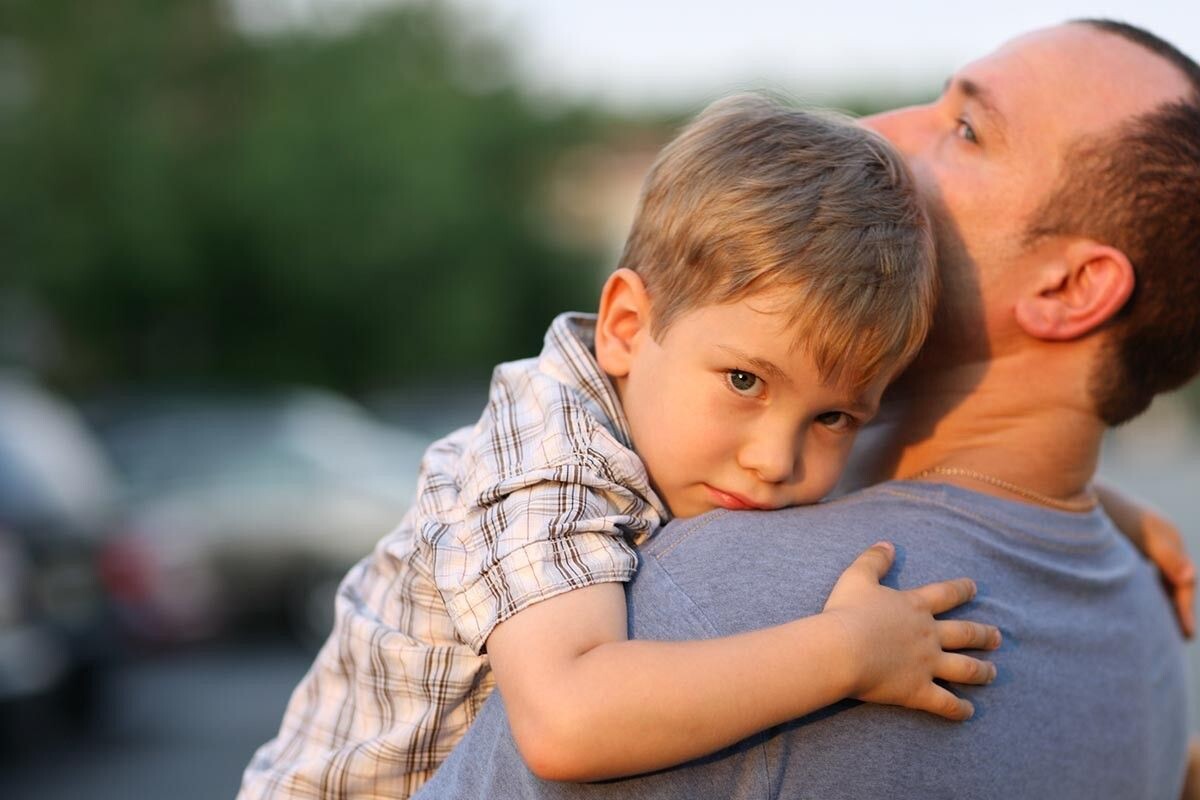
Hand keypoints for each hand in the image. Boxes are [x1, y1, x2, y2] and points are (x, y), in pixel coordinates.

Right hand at [822, 541, 999, 720]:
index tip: (974, 587)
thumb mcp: (856, 577)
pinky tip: (969, 712)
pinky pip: (945, 703)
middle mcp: (928, 635)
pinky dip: (958, 709)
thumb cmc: (846, 612)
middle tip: (997, 636)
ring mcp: (926, 664)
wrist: (842, 649)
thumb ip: (874, 559)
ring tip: (993, 673)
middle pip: (964, 633)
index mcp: (914, 606)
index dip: (961, 589)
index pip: (945, 594)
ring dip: (981, 671)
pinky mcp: (918, 691)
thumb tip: (888, 544)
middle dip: (983, 634)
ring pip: (964, 668)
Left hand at [1097, 485, 1195, 638]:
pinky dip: (1148, 586)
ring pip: (1160, 574)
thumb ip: (1164, 556)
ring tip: (1163, 626)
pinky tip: (1139, 603)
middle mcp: (1159, 535)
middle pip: (1175, 577)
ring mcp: (1143, 535)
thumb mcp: (1138, 535)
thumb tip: (1189, 577)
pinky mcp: (1126, 537)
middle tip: (1182, 636)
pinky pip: (1145, 567)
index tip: (1186, 635)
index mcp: (1166, 535)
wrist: (1071, 490)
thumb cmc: (1104, 512)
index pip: (1184, 579)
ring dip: (1164, 597)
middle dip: (1178, 605)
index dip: (1185, 608)